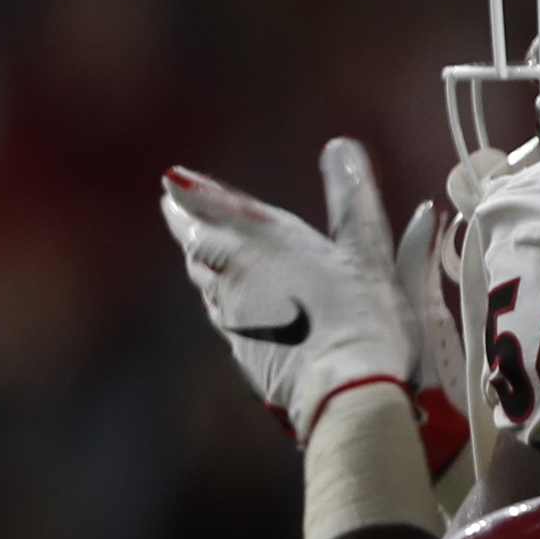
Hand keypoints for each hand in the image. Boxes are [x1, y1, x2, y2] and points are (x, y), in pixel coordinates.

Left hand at [163, 140, 433, 443]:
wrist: (346, 391)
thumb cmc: (361, 317)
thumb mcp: (368, 252)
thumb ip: (353, 199)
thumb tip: (343, 147)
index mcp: (262, 240)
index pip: (211, 206)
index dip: (193, 191)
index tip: (171, 180)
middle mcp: (235, 274)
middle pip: (196, 242)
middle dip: (186, 223)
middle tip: (174, 209)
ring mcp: (233, 316)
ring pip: (204, 281)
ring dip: (201, 262)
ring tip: (200, 251)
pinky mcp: (242, 352)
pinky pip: (224, 318)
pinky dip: (225, 303)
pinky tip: (234, 308)